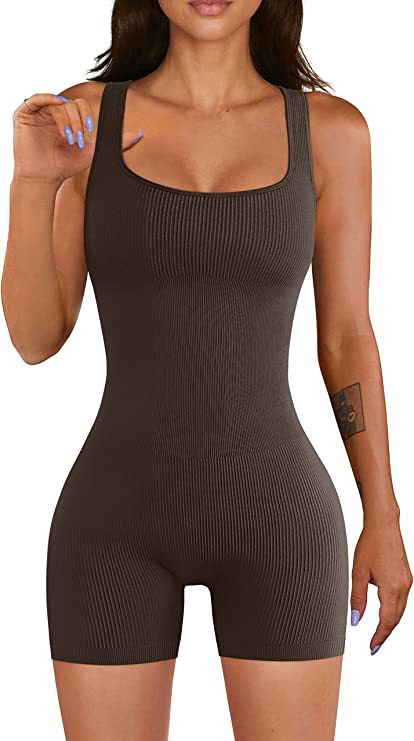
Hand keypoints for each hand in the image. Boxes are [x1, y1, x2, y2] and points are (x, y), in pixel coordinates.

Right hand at [12, 90, 144, 187]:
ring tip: (69, 139)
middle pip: (70, 103)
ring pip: (57, 103)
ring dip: (66, 120)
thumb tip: (139, 135)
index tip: (88, 136)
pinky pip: (36, 99)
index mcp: (69, 117)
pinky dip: (47, 100)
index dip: (86, 118)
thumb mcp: (93, 152)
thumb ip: (117, 143)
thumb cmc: (65, 166)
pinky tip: (56, 108)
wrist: (45, 179)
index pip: (80, 106)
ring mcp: (39, 112)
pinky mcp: (24, 114)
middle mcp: (54, 112)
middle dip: (78, 122)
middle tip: (79, 141)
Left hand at [351, 515, 412, 653]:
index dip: (379, 637)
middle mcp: (403, 586)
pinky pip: (402, 599)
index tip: (372, 648)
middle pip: (396, 618)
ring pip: (401, 609)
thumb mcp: (358, 573)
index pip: (387, 621)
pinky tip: (386, 613)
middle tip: (375, 645)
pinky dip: (394, 610)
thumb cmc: (370, 543)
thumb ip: (358, 599)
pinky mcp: (406, 576)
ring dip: (390, 622)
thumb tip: (356, 620)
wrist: (383, 524)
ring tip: (379, 633)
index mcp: (392, 588)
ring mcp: (407, 581)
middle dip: (385, 633)